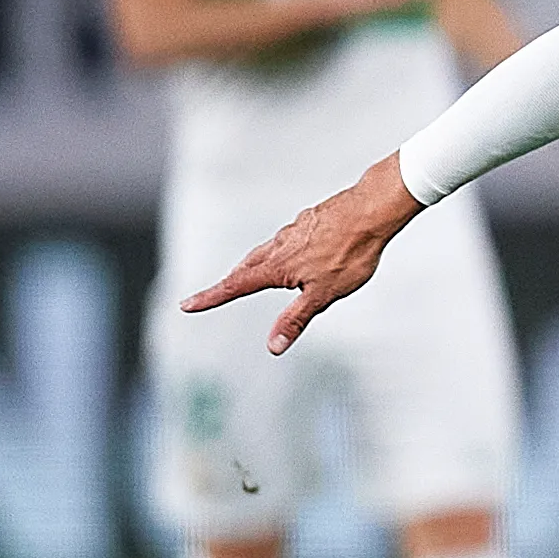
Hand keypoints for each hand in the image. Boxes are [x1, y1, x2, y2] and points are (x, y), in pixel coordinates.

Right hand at [180, 152, 423, 353]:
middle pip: (247, 267)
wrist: (371, 210)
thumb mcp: (323, 295)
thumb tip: (273, 346)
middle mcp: (280, 245)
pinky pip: (288, 239)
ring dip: (254, 265)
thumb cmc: (350, 254)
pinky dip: (280, 250)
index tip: (187, 305)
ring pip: (266, 251)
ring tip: (249, 274)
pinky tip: (291, 251)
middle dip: (230, 282)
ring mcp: (294, 231)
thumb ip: (296, 319)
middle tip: (214, 293)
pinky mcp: (310, 221)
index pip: (236, 286)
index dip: (210, 298)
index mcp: (278, 266)